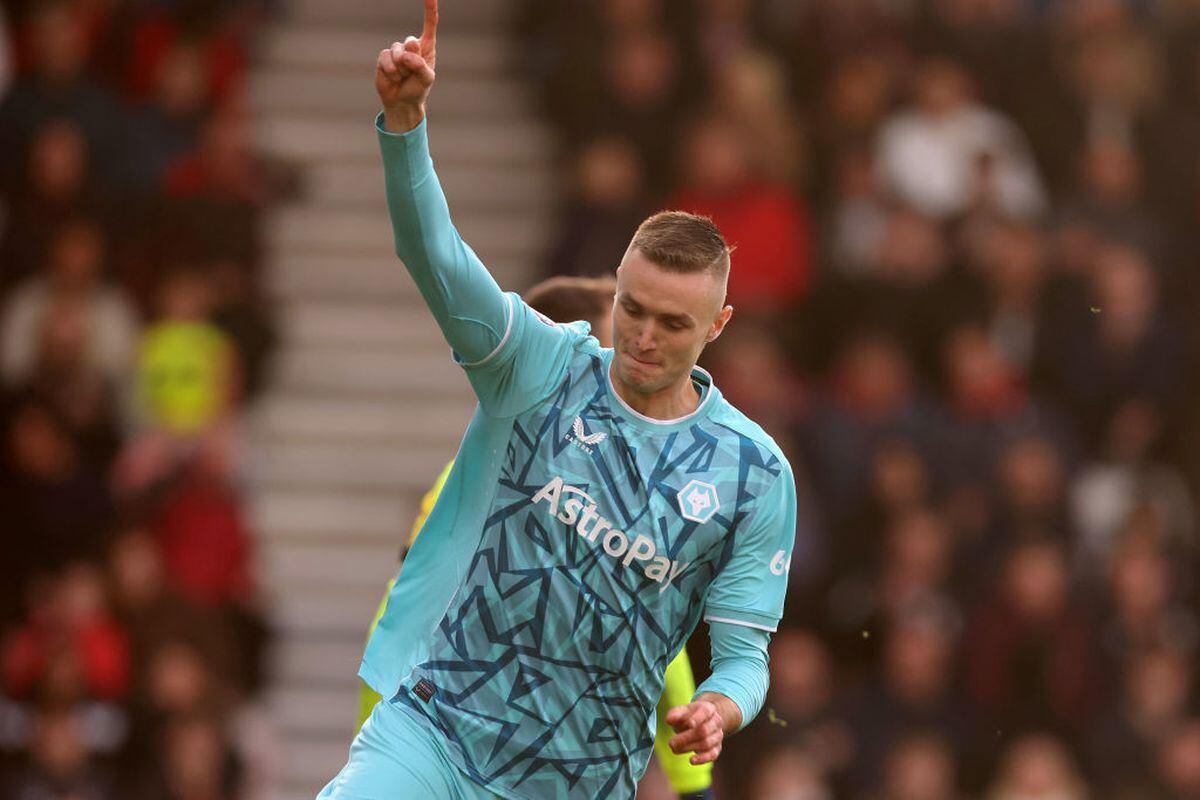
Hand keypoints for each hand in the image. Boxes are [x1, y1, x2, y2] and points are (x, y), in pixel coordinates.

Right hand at [376, 0, 437, 130]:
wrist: (402, 102)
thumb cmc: (418, 89)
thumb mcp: (427, 79)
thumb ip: (421, 65)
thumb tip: (405, 54)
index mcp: (426, 48)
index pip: (429, 25)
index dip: (429, 10)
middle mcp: (411, 46)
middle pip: (411, 43)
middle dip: (412, 61)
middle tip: (412, 73)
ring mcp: (396, 51)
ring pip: (397, 53)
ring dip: (401, 70)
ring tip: (403, 78)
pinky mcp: (384, 57)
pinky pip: (386, 59)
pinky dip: (391, 71)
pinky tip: (394, 78)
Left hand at [666, 700, 724, 765]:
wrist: (702, 722)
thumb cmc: (688, 716)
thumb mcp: (681, 711)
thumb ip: (675, 714)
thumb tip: (669, 720)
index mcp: (708, 708)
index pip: (705, 711)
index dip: (697, 718)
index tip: (688, 724)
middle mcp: (716, 721)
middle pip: (704, 730)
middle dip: (687, 738)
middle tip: (671, 743)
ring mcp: (718, 735)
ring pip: (707, 743)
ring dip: (690, 747)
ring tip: (675, 749)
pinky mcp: (717, 748)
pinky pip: (712, 755)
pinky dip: (702, 759)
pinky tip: (691, 760)